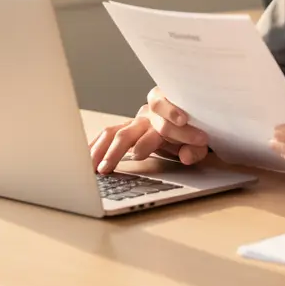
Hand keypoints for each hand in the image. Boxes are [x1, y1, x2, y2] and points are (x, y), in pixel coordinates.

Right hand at [87, 87, 208, 173]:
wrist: (185, 118)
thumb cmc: (192, 130)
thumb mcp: (199, 141)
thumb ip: (195, 148)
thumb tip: (187, 156)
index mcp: (166, 115)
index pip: (162, 117)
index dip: (168, 119)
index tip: (164, 134)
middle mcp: (147, 117)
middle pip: (130, 131)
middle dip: (121, 150)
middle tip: (110, 166)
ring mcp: (134, 123)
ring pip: (113, 133)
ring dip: (103, 152)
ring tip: (96, 170)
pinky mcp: (126, 129)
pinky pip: (106, 135)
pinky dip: (95, 147)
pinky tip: (85, 158)